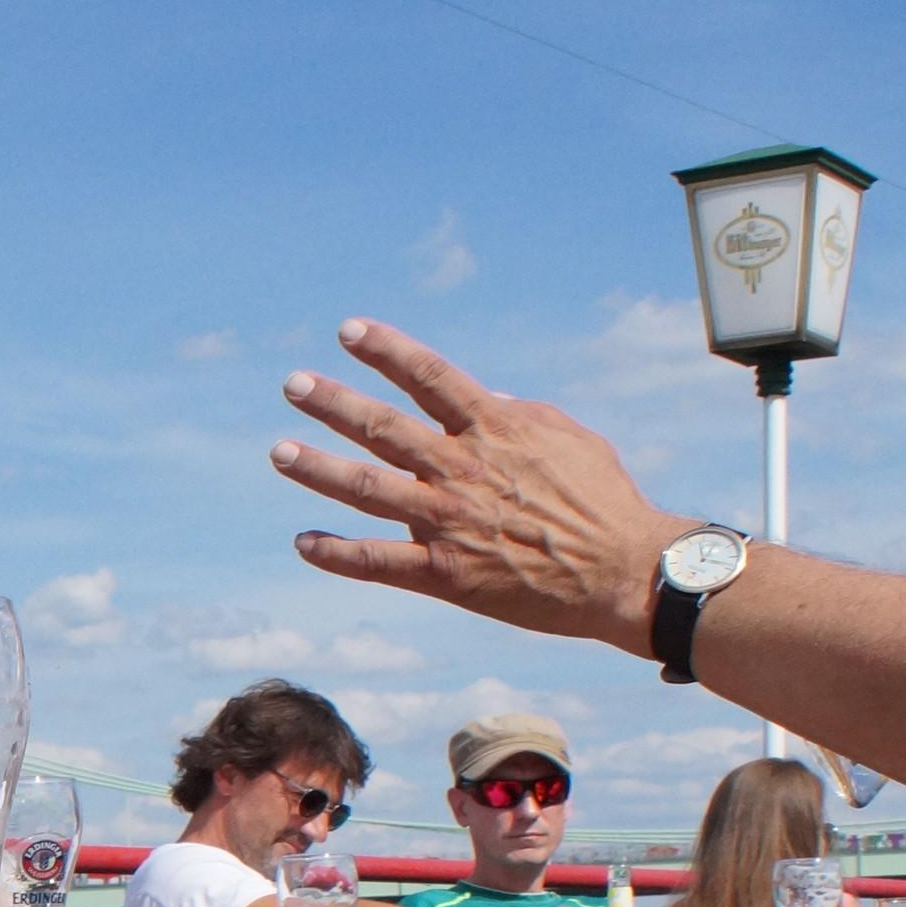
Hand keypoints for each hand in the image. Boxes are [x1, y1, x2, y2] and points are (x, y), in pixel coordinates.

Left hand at [270, 320, 687, 652]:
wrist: (625, 572)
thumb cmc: (604, 502)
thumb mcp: (568, 437)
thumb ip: (517, 415)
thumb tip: (481, 397)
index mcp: (494, 430)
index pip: (429, 377)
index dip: (386, 350)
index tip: (349, 331)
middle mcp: (463, 469)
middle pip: (383, 427)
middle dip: (334, 402)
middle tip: (293, 384)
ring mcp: (450, 522)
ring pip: (369, 488)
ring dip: (319, 467)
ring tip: (280, 451)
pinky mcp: (446, 575)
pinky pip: (378, 563)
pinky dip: (337, 553)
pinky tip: (303, 541)